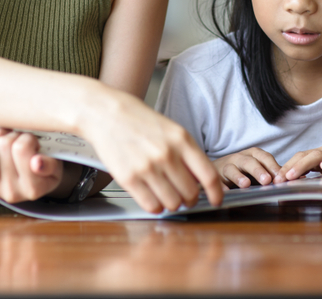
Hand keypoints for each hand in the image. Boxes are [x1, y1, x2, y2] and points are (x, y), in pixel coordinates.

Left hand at [0, 128, 63, 201]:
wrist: (36, 183)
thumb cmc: (46, 168)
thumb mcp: (57, 166)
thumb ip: (50, 164)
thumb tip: (36, 163)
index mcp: (33, 188)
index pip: (21, 149)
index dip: (27, 137)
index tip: (34, 141)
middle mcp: (11, 191)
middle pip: (3, 146)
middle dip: (13, 134)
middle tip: (20, 137)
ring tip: (6, 138)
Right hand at [82, 89, 223, 213]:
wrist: (106, 113)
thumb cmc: (139, 121)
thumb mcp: (171, 130)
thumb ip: (186, 154)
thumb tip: (199, 182)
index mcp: (182, 140)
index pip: (208, 175)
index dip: (215, 193)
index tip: (216, 200)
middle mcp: (167, 154)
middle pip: (190, 193)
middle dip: (190, 199)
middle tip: (185, 197)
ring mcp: (147, 167)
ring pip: (172, 203)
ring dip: (172, 204)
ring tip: (166, 196)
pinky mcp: (129, 178)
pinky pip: (151, 205)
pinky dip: (155, 207)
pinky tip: (153, 198)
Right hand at [213, 148, 280, 188]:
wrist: (217, 168)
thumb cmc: (243, 169)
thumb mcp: (258, 167)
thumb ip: (273, 173)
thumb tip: (295, 179)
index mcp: (252, 154)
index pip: (264, 157)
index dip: (272, 167)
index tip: (280, 178)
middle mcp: (239, 158)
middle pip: (249, 162)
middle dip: (258, 170)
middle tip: (267, 180)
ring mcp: (226, 166)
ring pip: (231, 169)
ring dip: (239, 176)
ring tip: (246, 185)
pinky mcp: (216, 176)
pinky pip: (218, 181)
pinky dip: (221, 187)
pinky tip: (226, 193)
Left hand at [274, 144, 321, 182]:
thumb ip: (319, 177)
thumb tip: (300, 186)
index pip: (299, 158)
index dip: (286, 167)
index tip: (274, 180)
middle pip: (304, 155)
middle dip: (288, 167)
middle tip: (276, 180)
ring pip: (317, 156)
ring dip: (302, 165)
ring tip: (291, 176)